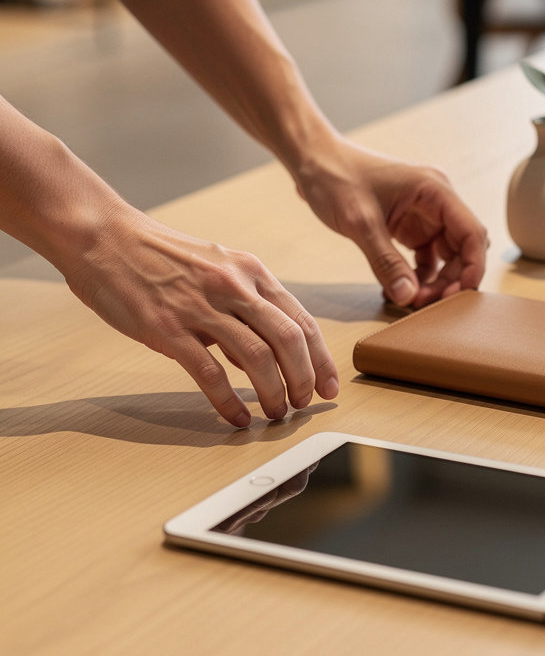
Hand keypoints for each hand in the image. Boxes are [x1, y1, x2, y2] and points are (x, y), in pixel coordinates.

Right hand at [65, 209, 338, 427]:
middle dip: (305, 380)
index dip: (321, 359)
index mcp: (251, 272)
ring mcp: (202, 306)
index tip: (329, 386)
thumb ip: (243, 310)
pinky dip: (229, 402)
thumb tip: (262, 356)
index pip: (302, 321)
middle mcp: (234, 286)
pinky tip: (236, 418)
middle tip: (305, 405)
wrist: (105, 236)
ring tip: (276, 414)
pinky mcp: (168, 327)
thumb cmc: (161, 256)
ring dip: (274, 393)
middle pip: (289, 340)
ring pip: (258, 358)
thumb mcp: (218, 271)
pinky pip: (210, 374)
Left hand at [294, 135, 487, 308]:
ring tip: (411, 300)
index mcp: (435, 190)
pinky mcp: (408, 227)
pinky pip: (424, 258)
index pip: (472, 233)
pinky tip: (397, 290)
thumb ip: (385, 262)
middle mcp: (436, 202)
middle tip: (425, 303)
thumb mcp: (360, 223)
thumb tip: (408, 297)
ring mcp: (423, 215)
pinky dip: (416, 277)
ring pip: (445, 257)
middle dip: (450, 279)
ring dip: (435, 282)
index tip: (461, 296)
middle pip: (462, 249)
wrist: (312, 161)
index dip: (474, 267)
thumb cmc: (336, 177)